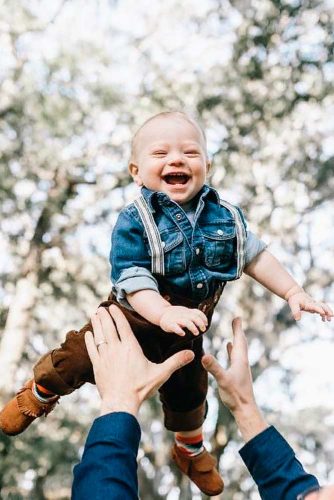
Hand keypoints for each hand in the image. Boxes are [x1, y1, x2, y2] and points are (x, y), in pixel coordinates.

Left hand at [85, 305, 194, 416]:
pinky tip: (88, 334)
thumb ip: (175, 362)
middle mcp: (116, 349)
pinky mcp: (97, 366)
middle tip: (101, 307)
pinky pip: (91, 349)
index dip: (117, 315)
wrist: (121, 402)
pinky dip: (89, 340)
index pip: (122, 326)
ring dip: (97, 324)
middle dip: (105, 316)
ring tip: (95, 314)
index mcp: (131, 348)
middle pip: (108, 327)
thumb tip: (192, 354)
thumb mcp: (161, 374)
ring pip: (99, 336)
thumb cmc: (141, 388)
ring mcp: (105, 357)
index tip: (112, 306)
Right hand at [159, 305, 207, 335]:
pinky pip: (175, 327)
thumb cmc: (176, 314)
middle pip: (194, 317)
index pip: (198, 312)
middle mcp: (183, 314)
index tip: (206, 324)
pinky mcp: (170, 324)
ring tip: (196, 333)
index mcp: (187, 312)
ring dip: (193, 328)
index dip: (203, 318)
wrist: (162, 313)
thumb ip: (194, 315)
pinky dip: (179, 330)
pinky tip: (183, 334)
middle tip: (203, 329)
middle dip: (200, 323)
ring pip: (186, 322)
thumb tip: (205, 322)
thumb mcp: (186, 312)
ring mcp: (176, 319)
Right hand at [202, 317, 267, 441]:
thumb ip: (214, 367)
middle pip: (241, 342)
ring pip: (239, 349)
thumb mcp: (222, 380)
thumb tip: (204, 355)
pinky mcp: (238, 373)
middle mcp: (242, 362)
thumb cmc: (235, 395)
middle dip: (238, 331)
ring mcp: (240, 368)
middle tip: (236, 320)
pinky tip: (229, 348)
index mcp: (240, 360)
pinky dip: (232, 349)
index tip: (237, 317)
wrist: (245, 409)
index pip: (239, 340)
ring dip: (236, 339)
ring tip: (234, 331)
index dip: (238, 329)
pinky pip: (235, 356)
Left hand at [286, 286, 332, 321]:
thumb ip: (295, 312)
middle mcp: (313, 303)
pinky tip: (323, 319)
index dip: (319, 309)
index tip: (323, 313)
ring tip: (329, 320)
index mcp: (308, 303)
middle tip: (331, 316)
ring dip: (327, 312)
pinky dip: (324, 314)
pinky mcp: (314, 305)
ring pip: (323, 307)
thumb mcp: (293, 305)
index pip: (315, 306)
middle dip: (327, 310)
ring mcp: (314, 304)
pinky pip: (321, 309)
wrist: (295, 293)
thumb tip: (297, 319)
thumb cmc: (294, 299)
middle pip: (322, 305)